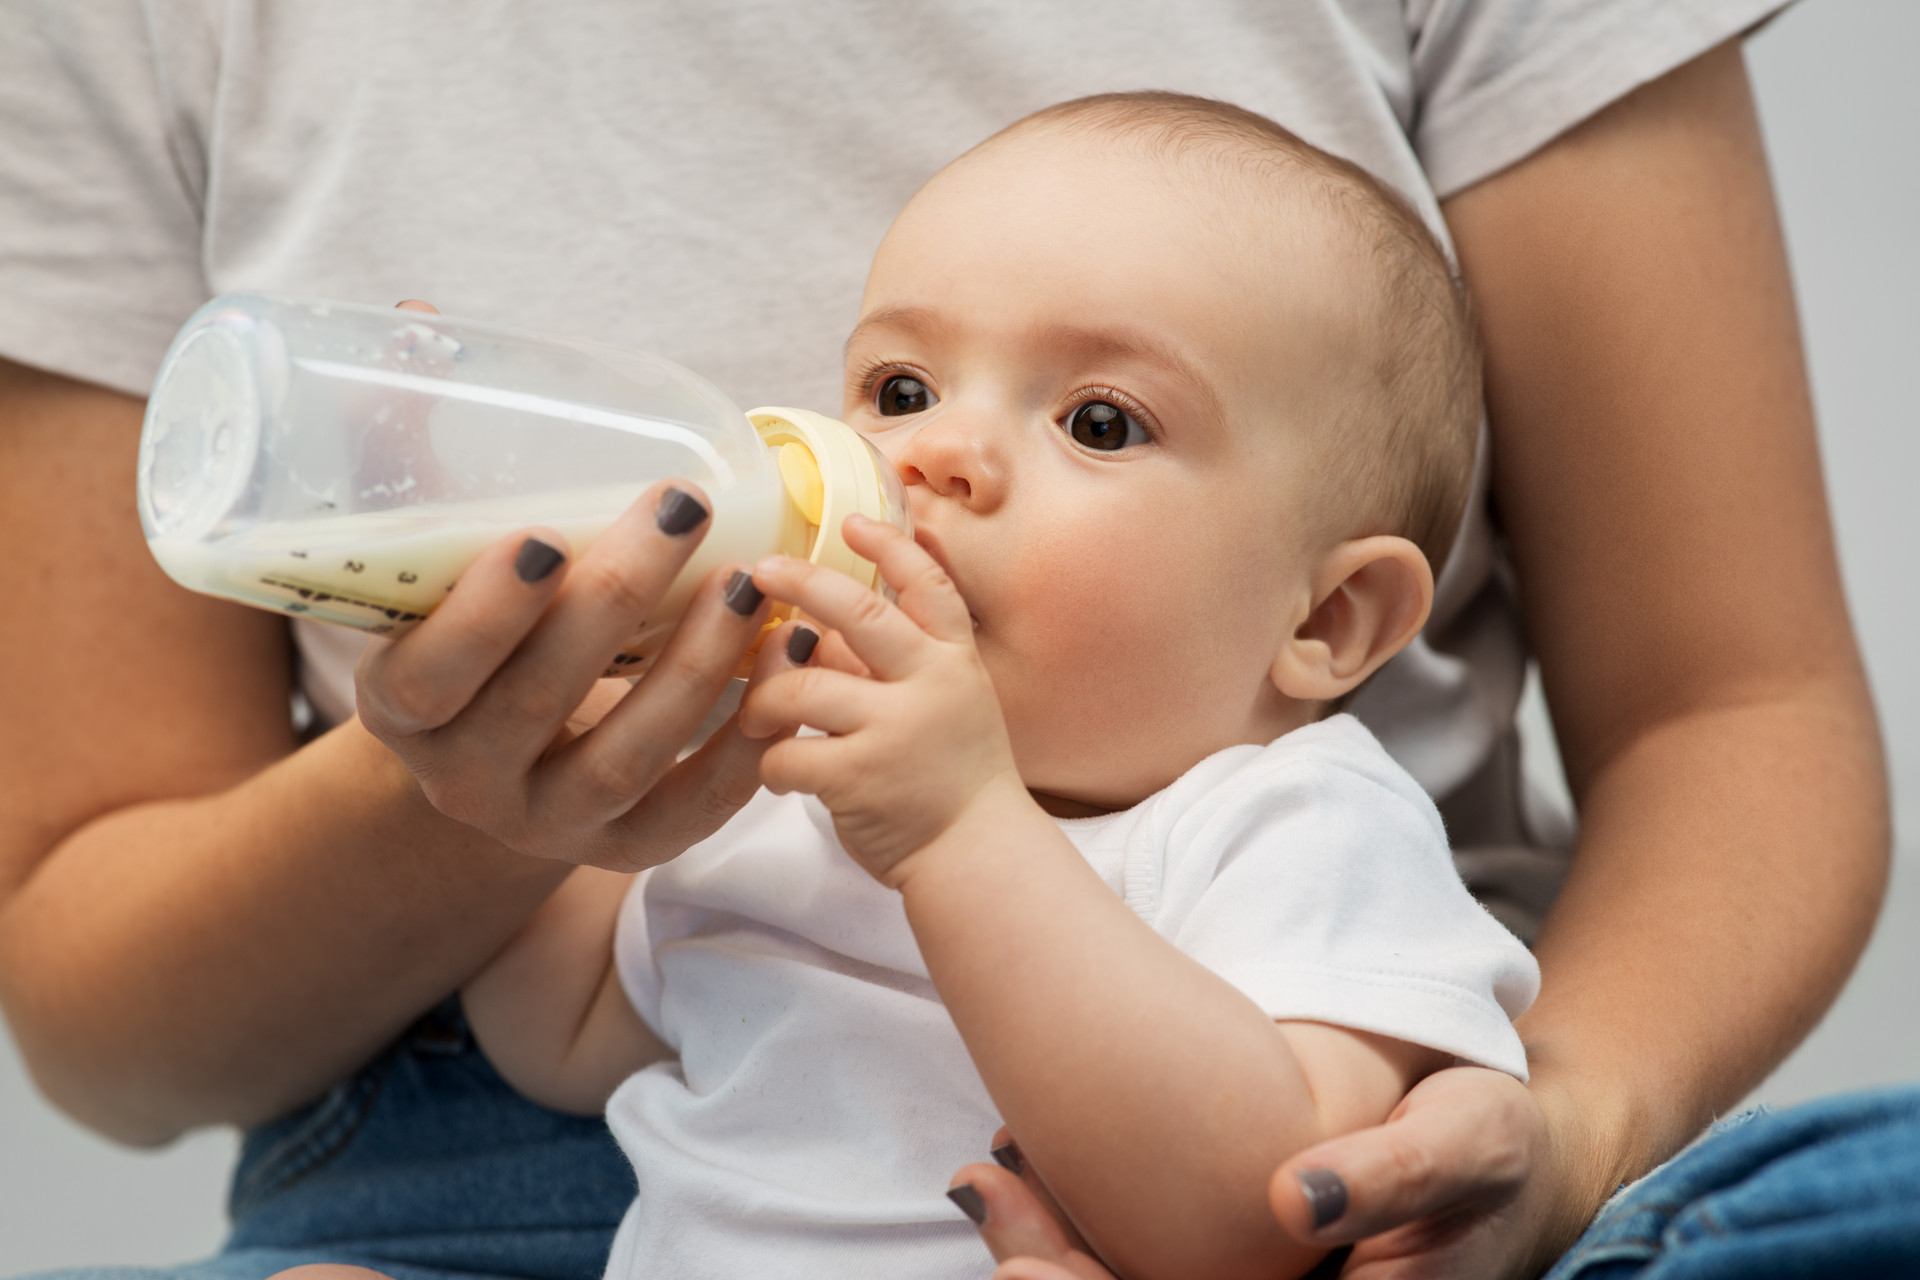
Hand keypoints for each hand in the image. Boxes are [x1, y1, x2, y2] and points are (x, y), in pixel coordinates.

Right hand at [356, 467, 787, 871]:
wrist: (504, 739)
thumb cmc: (472, 612)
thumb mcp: (424, 547)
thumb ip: (406, 454)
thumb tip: (408, 337)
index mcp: (399, 710)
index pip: (429, 676)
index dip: (484, 615)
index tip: (543, 538)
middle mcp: (466, 781)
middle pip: (539, 701)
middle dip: (616, 601)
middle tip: (683, 509)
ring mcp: (551, 822)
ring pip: (627, 757)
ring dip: (696, 666)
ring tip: (748, 583)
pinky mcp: (630, 844)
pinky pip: (695, 806)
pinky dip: (748, 735)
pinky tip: (787, 653)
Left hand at [739, 513, 1023, 885]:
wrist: (979, 858)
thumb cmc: (951, 782)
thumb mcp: (945, 706)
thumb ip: (892, 667)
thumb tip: (818, 631)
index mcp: (955, 661)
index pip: (928, 584)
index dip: (890, 545)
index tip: (850, 520)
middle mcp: (931, 684)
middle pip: (856, 612)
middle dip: (801, 582)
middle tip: (759, 568)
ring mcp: (897, 728)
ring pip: (803, 684)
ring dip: (764, 698)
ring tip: (756, 716)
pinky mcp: (860, 776)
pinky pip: (787, 754)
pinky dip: (772, 765)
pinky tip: (781, 776)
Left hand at [966, 1067, 1580, 1279]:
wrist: (1503, 1161)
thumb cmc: (1489, 1148)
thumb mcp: (1467, 1142)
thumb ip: (1394, 1176)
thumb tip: (1296, 1201)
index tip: (1020, 1267)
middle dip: (1053, 1269)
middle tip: (986, 1196)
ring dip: (1049, 1250)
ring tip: (988, 1182)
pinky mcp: (1235, 1263)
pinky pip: (1145, 1259)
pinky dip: (1076, 1224)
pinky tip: (1022, 1169)